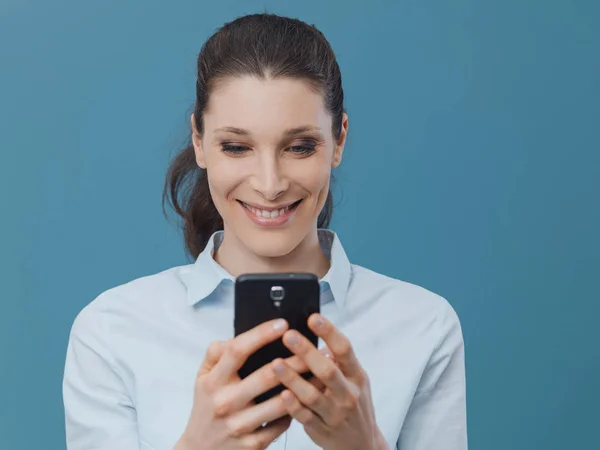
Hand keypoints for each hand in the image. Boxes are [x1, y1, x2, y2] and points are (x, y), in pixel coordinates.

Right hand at [175, 319, 330, 449]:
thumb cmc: (206, 407)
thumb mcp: (202, 378)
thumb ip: (215, 354)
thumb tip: (232, 336)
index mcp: (213, 381)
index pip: (237, 351)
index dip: (261, 334)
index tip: (283, 323)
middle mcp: (225, 402)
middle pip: (267, 375)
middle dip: (296, 359)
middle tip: (315, 347)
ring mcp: (239, 425)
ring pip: (280, 402)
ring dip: (305, 385)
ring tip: (322, 372)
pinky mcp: (252, 445)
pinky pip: (282, 424)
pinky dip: (296, 410)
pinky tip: (310, 398)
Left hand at [270, 314, 386, 449]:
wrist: (361, 443)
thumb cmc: (352, 402)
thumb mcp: (353, 379)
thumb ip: (337, 360)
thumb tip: (313, 334)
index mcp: (356, 375)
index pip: (344, 349)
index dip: (329, 332)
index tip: (313, 318)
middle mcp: (348, 394)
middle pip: (327, 371)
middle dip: (307, 352)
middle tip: (288, 336)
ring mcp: (335, 414)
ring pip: (312, 395)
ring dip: (293, 379)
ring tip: (276, 363)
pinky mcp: (322, 429)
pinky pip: (305, 417)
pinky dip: (293, 406)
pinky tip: (282, 394)